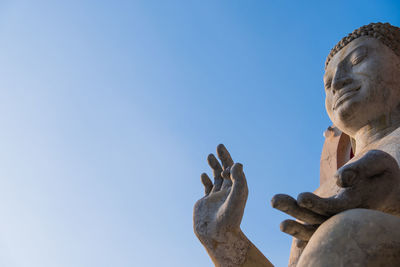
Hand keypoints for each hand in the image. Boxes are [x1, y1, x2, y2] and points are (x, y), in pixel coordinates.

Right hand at [193, 144, 247, 249]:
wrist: (217, 236)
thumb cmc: (229, 219)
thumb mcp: (238, 197)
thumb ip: (239, 179)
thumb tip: (237, 163)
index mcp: (237, 189)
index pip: (235, 170)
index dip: (230, 164)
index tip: (227, 168)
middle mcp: (228, 191)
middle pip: (226, 170)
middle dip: (223, 158)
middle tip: (219, 145)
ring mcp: (217, 196)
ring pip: (216, 177)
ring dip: (214, 165)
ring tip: (209, 155)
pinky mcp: (206, 202)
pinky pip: (207, 187)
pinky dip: (205, 180)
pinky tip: (203, 175)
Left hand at [271, 150, 399, 245]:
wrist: (387, 185)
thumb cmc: (381, 171)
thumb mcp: (377, 162)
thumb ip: (360, 168)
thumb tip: (340, 180)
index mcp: (358, 203)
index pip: (335, 209)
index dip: (317, 205)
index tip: (301, 197)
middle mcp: (346, 217)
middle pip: (318, 219)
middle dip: (295, 211)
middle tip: (273, 200)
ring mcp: (337, 219)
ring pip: (313, 226)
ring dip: (292, 219)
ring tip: (273, 204)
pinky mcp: (329, 217)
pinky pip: (313, 228)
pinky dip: (299, 230)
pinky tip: (284, 226)